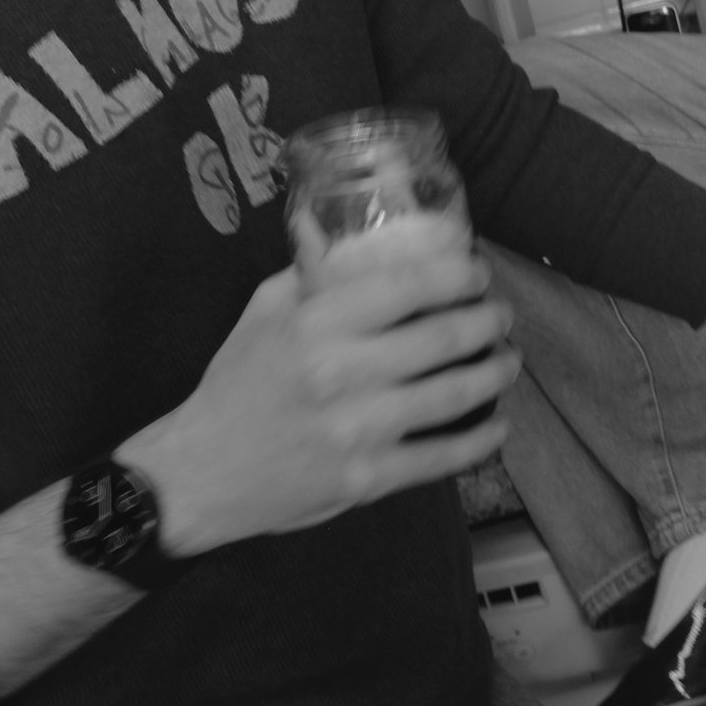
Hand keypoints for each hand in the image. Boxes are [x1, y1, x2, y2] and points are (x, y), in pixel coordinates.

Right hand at [116, 245, 518, 556]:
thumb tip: (342, 226)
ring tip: (508, 360)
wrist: (198, 475)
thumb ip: (310, 273)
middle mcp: (340, 373)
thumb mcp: (264, 314)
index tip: (478, 271)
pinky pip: (442, 457)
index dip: (459, 273)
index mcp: (315, 324)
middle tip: (501, 315)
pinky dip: (479, 440)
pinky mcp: (367, 479)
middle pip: (444, 336)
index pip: (408, 285)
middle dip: (489, 320)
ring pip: (454, 394)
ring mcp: (357, 430)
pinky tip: (496, 426)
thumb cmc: (238, 385)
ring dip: (495, 373)